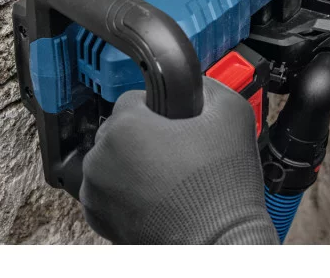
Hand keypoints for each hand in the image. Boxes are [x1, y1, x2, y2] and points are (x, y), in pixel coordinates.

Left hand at [79, 77, 277, 244]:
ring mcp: (96, 193)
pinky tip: (158, 195)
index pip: (134, 98)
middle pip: (119, 129)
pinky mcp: (100, 219)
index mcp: (124, 128)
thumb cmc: (222, 190)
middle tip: (178, 152)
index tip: (177, 123)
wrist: (220, 244)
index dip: (161, 108)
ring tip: (169, 177)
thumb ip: (209, 87)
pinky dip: (127, 191)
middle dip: (144, 136)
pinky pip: (109, 190)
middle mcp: (100, 159)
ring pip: (113, 160)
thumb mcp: (232, 114)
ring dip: (133, 163)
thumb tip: (196, 86)